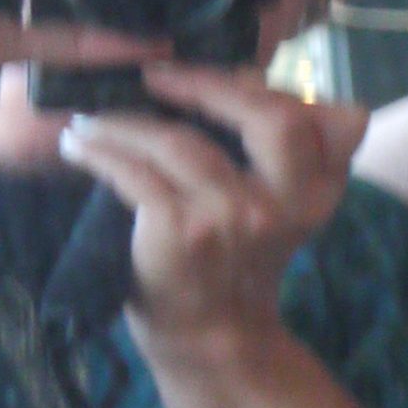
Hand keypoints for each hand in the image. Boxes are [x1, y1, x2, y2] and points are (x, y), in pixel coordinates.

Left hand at [56, 62, 364, 365]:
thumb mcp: (280, 206)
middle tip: (154, 76)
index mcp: (316, 190)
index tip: (216, 75)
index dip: (270, 87)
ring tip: (92, 117)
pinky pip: (134, 172)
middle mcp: (283, 203)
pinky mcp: (182, 233)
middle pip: (271, 117)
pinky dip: (98, 151)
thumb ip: (281, 146)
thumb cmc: (236, 259)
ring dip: (124, 120)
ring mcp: (233, 218)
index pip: (329, 118)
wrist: (211, 336)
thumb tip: (241, 71)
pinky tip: (78, 145)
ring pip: (180, 141)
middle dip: (206, 84)